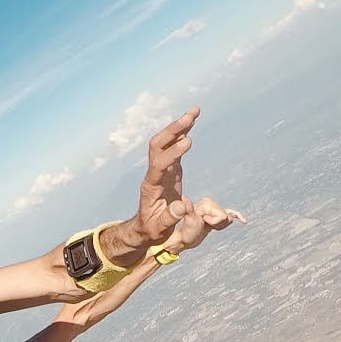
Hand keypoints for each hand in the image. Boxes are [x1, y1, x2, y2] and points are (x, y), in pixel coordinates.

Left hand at [134, 106, 198, 243]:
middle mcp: (154, 173)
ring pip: (166, 142)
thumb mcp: (158, 230)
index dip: (173, 152)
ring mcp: (162, 170)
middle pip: (159, 144)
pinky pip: (174, 148)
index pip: (159, 164)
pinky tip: (191, 122)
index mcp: (151, 186)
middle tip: (191, 116)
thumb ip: (169, 219)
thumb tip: (181, 207)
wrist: (145, 228)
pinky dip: (182, 134)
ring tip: (195, 111)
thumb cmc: (152, 230)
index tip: (188, 142)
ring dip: (179, 126)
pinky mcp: (169, 170)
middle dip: (174, 129)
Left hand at [163, 195, 243, 254]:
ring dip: (220, 226)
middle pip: (226, 217)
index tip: (203, 222)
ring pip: (229, 219)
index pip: (221, 214)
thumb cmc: (186, 232)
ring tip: (208, 226)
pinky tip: (244, 221)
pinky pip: (231, 214)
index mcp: (207, 202)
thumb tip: (183, 197)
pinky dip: (238, 216)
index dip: (214, 222)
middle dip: (217, 224)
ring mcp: (214, 210)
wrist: (185, 239)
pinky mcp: (217, 217)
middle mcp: (211, 204)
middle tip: (204, 225)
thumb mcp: (189, 220)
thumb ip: (187, 208)